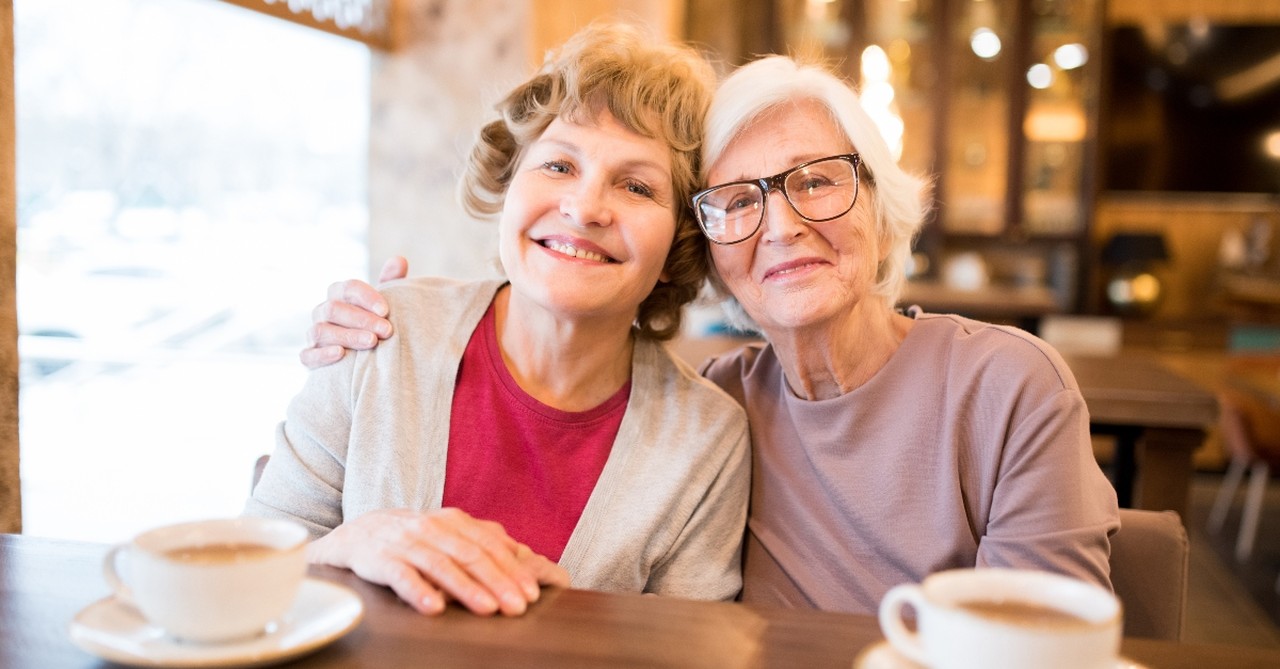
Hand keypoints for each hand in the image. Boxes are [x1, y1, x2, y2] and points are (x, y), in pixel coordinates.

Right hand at [300, 256, 408, 368]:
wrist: (362, 357)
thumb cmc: (374, 323)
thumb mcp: (383, 304)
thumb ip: (391, 283)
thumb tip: (399, 260)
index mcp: (339, 294)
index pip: (348, 288)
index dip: (366, 297)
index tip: (386, 310)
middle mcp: (322, 311)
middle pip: (334, 309)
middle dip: (362, 319)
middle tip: (386, 330)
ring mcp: (313, 334)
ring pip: (321, 331)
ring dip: (347, 336)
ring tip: (371, 342)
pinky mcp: (308, 357)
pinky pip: (307, 355)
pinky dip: (322, 354)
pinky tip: (340, 354)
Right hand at [306, 508, 569, 615]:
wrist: (358, 534)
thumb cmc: (415, 539)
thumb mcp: (452, 534)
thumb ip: (489, 543)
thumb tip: (534, 560)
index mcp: (454, 521)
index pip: (490, 546)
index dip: (513, 569)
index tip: (533, 594)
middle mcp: (432, 527)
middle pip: (471, 555)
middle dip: (497, 582)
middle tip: (517, 607)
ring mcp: (405, 542)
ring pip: (441, 565)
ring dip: (466, 589)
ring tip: (487, 610)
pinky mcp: (380, 559)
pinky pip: (401, 576)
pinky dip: (419, 591)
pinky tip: (434, 608)